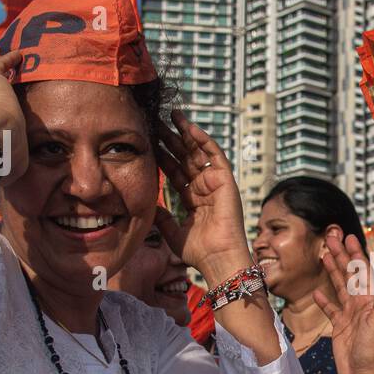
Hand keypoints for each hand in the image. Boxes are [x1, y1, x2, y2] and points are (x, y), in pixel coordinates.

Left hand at [155, 112, 252, 285]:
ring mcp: (216, 183)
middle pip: (185, 158)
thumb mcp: (172, 231)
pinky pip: (215, 155)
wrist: (217, 259)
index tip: (147, 141)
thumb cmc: (198, 252)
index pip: (175, 171)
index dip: (162, 156)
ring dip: (186, 133)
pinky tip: (190, 127)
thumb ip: (161, 216)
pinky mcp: (226, 180)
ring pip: (198, 152)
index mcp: (193, 199)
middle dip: (171, 139)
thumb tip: (148, 204)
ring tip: (172, 115)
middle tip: (156, 121)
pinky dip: (203, 140)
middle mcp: (204, 188)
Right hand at [313, 231, 373, 373]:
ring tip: (323, 256)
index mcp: (371, 299)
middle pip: (349, 274)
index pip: (362, 270)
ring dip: (332, 271)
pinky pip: (331, 310)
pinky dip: (324, 301)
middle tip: (330, 237)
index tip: (348, 236)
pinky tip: (316, 292)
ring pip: (339, 288)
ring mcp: (350, 316)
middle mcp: (362, 304)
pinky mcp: (340, 328)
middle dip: (341, 255)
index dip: (356, 252)